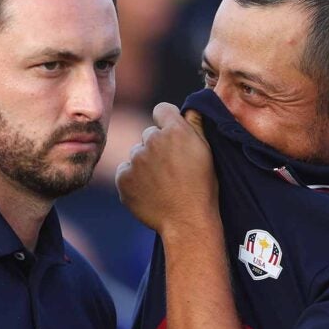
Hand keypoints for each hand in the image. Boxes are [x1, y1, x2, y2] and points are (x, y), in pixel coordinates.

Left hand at [115, 103, 217, 234]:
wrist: (187, 221)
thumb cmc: (202, 187)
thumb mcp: (206, 152)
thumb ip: (195, 124)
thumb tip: (188, 107)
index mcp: (174, 130)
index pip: (161, 110)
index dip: (166, 122)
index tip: (171, 137)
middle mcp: (152, 140)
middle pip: (149, 134)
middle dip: (157, 146)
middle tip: (170, 169)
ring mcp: (135, 159)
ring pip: (136, 154)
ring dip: (144, 164)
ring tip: (161, 184)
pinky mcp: (122, 177)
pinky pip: (125, 171)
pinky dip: (134, 180)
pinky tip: (149, 192)